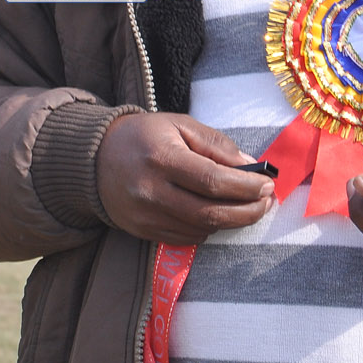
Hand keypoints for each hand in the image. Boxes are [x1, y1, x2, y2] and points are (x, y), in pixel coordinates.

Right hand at [96, 112, 273, 244]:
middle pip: (210, 212)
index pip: (212, 181)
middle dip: (247, 211)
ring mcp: (145, 217)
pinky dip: (209, 228)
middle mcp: (151, 192)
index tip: (267, 185)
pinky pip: (186, 238)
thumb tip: (251, 166)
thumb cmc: (145, 136)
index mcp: (162, 158)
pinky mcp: (143, 232)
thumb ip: (217, 145)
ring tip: (250, 207)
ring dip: (232, 221)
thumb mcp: (180, 125)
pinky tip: (220, 214)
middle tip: (267, 202)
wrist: (95, 159)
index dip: (245, 186)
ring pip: (201, 229)